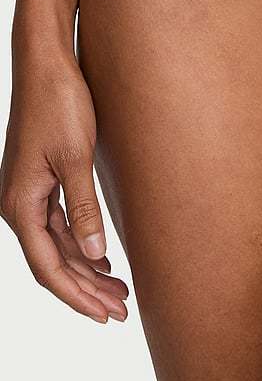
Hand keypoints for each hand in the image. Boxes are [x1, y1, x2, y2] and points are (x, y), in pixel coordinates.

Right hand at [1, 46, 128, 322]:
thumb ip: (83, 209)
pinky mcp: (41, 179)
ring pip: (57, 245)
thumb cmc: (60, 104)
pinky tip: (102, 257)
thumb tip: (93, 256)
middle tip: (123, 310)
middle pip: (52, 262)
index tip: (105, 316)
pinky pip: (59, 224)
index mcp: (21, 205)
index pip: (48, 267)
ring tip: (120, 291)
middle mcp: (19, 204)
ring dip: (86, 269)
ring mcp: (29, 192)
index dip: (77, 296)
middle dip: (86, 290)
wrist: (46, 65)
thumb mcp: (75, 158)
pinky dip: (80, 244)